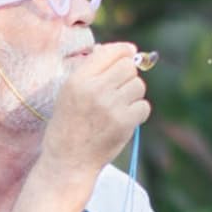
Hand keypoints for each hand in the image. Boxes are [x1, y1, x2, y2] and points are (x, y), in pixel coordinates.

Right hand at [43, 43, 148, 177]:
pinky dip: (137, 112)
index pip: (111, 51)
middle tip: (119, 89)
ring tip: (119, 106)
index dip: (124, 51)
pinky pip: (144, 106)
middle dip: (128, 75)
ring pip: (139, 86)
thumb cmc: (68, 125)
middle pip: (129, 67)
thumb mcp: (68, 92)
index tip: (129, 54)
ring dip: (133, 94)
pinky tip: (124, 119)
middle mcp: (95, 89)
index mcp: (78, 80)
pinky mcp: (124, 123)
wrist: (68, 160)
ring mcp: (111, 106)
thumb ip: (92, 70)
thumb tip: (123, 50)